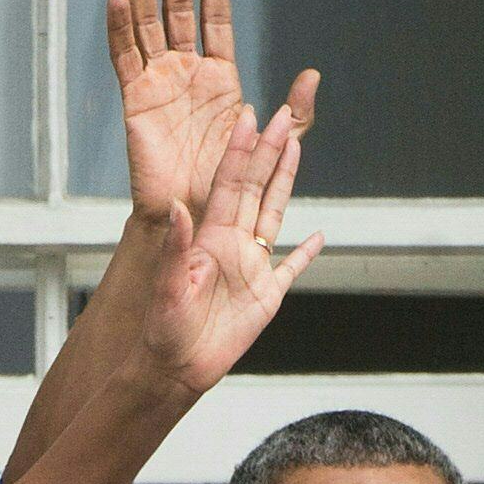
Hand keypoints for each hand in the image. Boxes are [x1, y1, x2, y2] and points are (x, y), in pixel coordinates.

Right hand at [104, 0, 311, 225]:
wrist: (195, 218)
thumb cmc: (231, 187)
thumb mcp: (272, 148)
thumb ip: (295, 115)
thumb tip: (312, 74)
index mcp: (221, 77)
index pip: (216, 19)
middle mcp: (187, 73)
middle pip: (177, 11)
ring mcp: (159, 83)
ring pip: (147, 25)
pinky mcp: (135, 101)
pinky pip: (124, 58)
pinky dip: (119, 28)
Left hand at [123, 96, 322, 398]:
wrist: (175, 368)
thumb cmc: (163, 330)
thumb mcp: (167, 286)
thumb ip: (175, 247)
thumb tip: (177, 207)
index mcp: (210, 237)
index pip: (229, 184)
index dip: (239, 150)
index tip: (248, 115)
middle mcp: (233, 244)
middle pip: (256, 188)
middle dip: (269, 150)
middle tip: (283, 114)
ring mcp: (251, 268)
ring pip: (274, 215)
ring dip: (285, 182)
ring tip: (295, 149)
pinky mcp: (265, 296)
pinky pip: (291, 268)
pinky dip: (306, 253)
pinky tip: (320, 236)